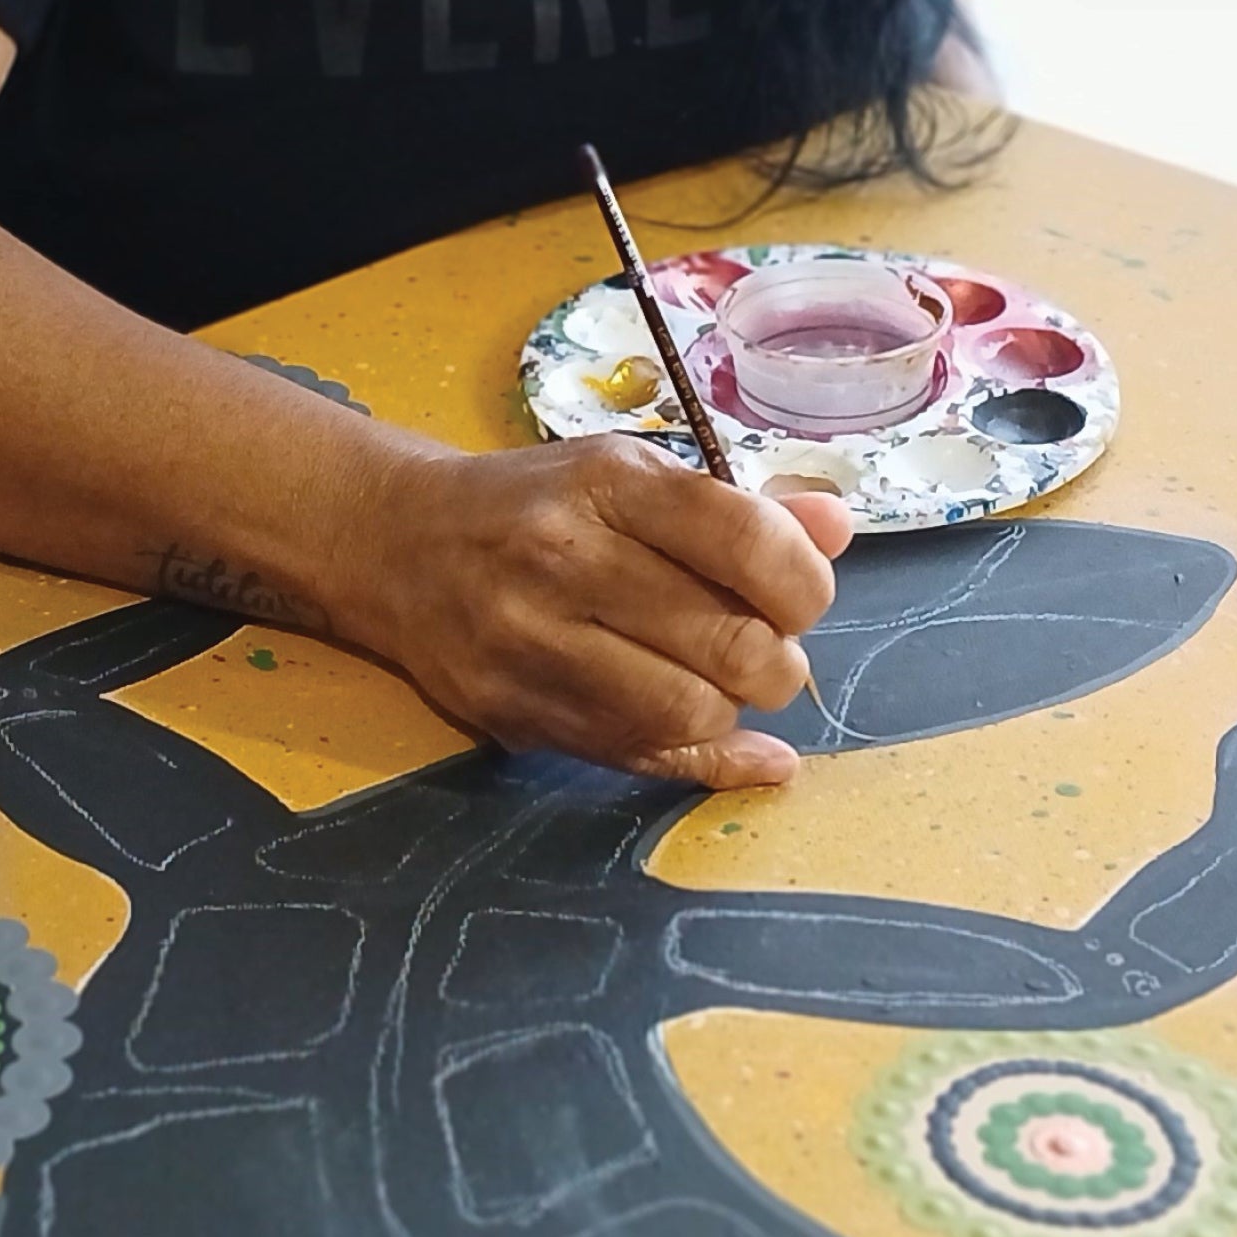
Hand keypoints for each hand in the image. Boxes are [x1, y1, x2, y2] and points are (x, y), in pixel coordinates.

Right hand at [325, 440, 851, 790]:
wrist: (398, 544)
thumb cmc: (538, 505)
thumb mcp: (632, 476)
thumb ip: (740, 508)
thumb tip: (837, 530)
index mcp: (608, 482)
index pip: (747, 540)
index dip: (805, 582)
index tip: (801, 594)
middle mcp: (565, 558)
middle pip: (731, 643)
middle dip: (780, 661)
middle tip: (770, 651)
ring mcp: (532, 643)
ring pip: (691, 712)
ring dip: (734, 710)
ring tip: (725, 683)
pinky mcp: (515, 712)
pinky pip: (640, 758)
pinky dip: (708, 760)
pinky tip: (741, 748)